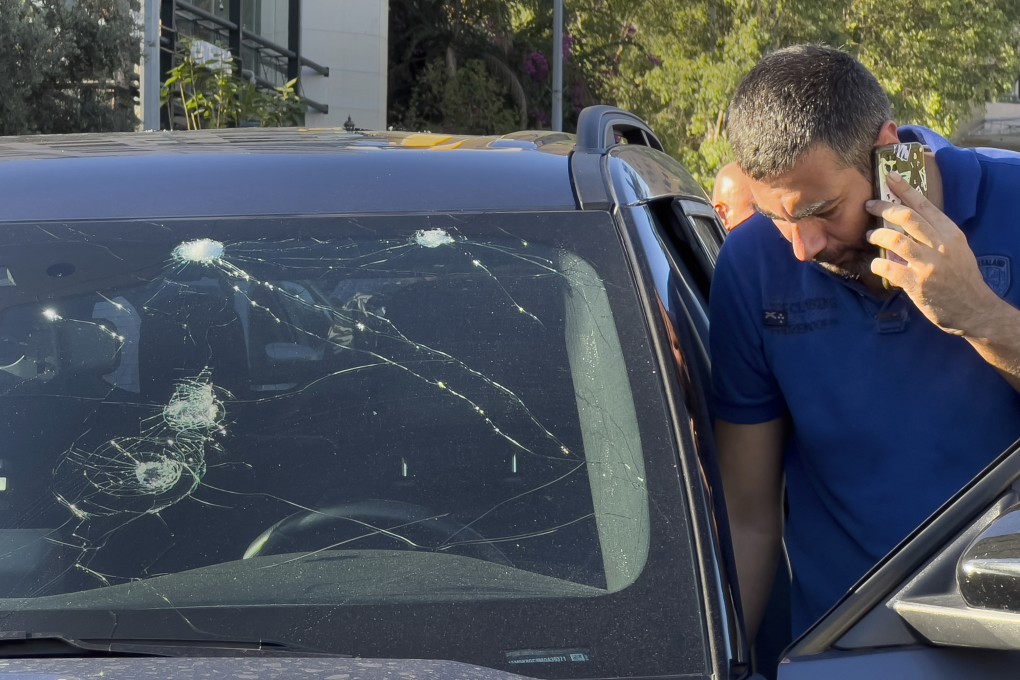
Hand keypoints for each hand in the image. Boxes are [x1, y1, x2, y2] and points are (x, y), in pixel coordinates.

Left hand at [865, 171, 1000, 335]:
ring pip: (895, 239)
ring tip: (870, 236)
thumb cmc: (961, 278)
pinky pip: (888, 267)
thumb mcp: (956, 250)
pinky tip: (876, 264)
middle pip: (907, 217)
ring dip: (877, 235)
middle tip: (869, 206)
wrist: (973, 309)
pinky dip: (877, 264)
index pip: (925, 205)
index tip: (890, 177)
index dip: (905, 189)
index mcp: (951, 234)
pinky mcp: (917, 283)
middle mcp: (941, 246)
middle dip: (883, 208)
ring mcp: (929, 265)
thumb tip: (906, 224)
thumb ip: (934, 236)